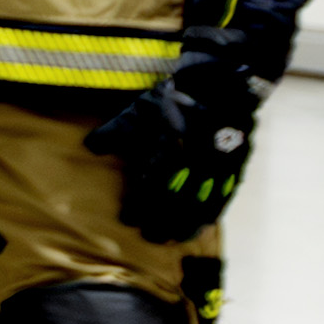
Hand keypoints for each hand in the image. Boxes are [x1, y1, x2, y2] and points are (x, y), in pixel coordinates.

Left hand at [85, 42, 265, 241]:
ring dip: (184, 225)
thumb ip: (116, 131)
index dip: (138, 207)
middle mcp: (193, 161)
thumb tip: (89, 147)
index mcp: (168, 147)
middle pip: (175, 201)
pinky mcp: (234, 167)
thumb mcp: (140, 109)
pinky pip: (222, 197)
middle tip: (149, 236)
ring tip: (171, 239)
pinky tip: (201, 228)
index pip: (150, 186)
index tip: (127, 220)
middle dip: (160, 222)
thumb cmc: (174, 98)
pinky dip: (210, 216)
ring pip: (199, 204)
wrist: (220, 84)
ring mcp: (216, 166)